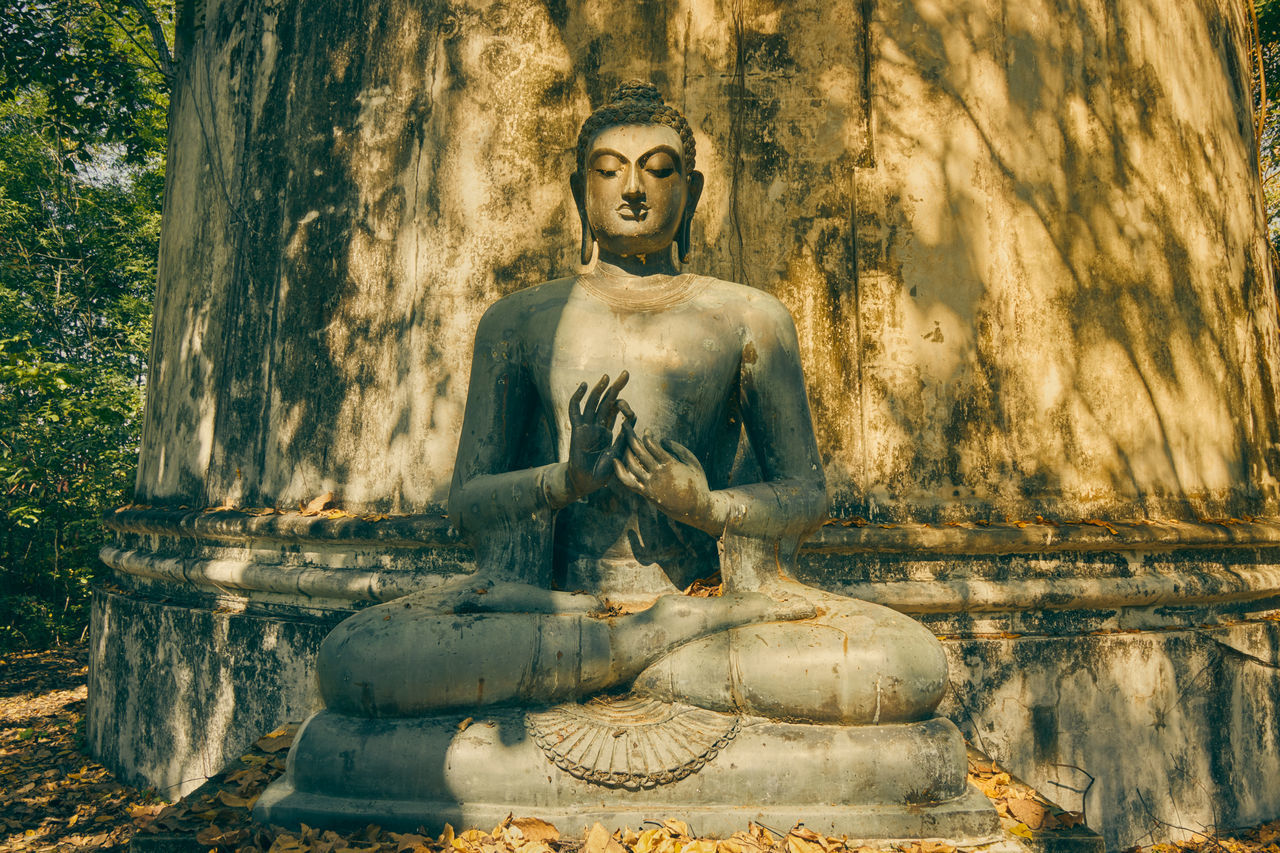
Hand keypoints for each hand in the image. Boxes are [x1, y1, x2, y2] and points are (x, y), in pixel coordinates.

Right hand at [566, 372, 633, 496]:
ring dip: (600, 389)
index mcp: (607, 431)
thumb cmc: (602, 472)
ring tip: (607, 376)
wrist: (587, 483)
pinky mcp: (577, 430)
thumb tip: (632, 418)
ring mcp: (587, 427)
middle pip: (606, 401)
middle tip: (625, 373)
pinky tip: (583, 385)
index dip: (625, 406)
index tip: (631, 413)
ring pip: (593, 403)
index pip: (616, 411)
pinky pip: (575, 411)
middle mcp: (597, 426)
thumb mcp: (619, 453)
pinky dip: (577, 397)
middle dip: (615, 387)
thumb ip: (625, 437)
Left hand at [614, 431, 718, 530]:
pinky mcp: (646, 493)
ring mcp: (651, 484)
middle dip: (630, 436)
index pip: (652, 445)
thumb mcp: (693, 462)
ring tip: (625, 442)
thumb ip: (679, 449)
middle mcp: (658, 474)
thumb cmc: (697, 482)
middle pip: (639, 451)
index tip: (646, 431)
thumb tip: (662, 440)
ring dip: (626, 450)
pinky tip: (615, 461)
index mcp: (671, 464)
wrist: (695, 509)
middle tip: (626, 426)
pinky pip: (629, 482)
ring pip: (632, 464)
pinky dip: (620, 471)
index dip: (647, 435)